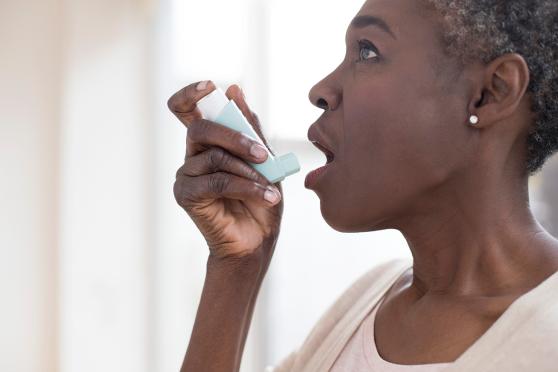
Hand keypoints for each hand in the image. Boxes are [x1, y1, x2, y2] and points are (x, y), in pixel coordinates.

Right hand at [168, 81, 283, 262]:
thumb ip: (250, 128)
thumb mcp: (265, 159)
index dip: (191, 94)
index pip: (186, 110)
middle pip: (201, 128)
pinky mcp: (186, 195)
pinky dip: (246, 186)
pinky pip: (217, 180)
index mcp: (209, 142)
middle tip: (263, 154)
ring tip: (271, 187)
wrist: (258, 240)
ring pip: (215, 156)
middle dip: (235, 136)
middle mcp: (193, 155)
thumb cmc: (261, 198)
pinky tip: (266, 197)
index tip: (210, 86)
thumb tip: (234, 89)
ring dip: (249, 170)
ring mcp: (187, 174)